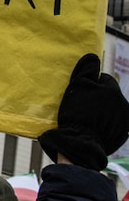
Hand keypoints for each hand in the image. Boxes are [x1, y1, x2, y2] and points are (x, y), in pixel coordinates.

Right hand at [38, 53, 128, 169]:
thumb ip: (86, 70)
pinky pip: (114, 122)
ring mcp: (124, 120)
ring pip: (111, 108)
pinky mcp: (123, 133)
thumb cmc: (77, 113)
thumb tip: (92, 57)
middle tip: (83, 105)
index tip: (81, 93)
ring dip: (103, 110)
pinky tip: (94, 126)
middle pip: (108, 94)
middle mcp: (123, 103)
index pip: (102, 79)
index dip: (90, 84)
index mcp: (113, 90)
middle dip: (98, 97)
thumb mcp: (76, 87)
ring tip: (88, 118)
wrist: (82, 143)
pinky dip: (106, 123)